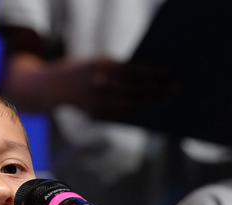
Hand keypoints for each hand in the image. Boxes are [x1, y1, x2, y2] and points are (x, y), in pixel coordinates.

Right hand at [49, 57, 170, 118]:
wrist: (57, 86)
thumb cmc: (87, 70)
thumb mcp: (103, 62)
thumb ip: (123, 70)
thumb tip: (152, 80)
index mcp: (104, 67)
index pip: (137, 72)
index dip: (156, 75)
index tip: (172, 76)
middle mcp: (101, 85)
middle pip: (137, 90)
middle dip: (158, 91)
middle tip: (175, 91)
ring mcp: (98, 102)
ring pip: (131, 105)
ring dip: (150, 102)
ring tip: (164, 99)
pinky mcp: (96, 115)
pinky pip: (122, 114)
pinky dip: (137, 110)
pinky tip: (148, 107)